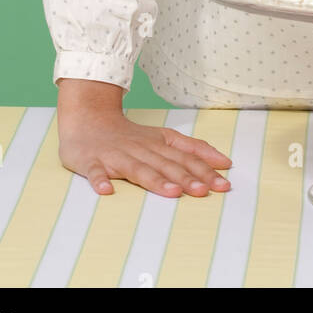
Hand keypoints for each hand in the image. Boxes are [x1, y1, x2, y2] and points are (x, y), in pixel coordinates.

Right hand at [59, 109, 232, 197]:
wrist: (88, 120)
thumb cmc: (130, 136)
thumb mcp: (164, 137)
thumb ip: (192, 149)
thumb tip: (225, 162)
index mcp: (158, 143)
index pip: (185, 156)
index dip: (204, 170)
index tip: (222, 184)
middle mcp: (140, 148)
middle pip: (165, 164)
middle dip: (185, 178)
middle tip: (203, 191)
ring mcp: (115, 155)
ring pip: (137, 168)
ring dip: (154, 180)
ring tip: (171, 193)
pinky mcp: (91, 161)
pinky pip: (95, 171)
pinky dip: (99, 180)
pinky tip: (105, 191)